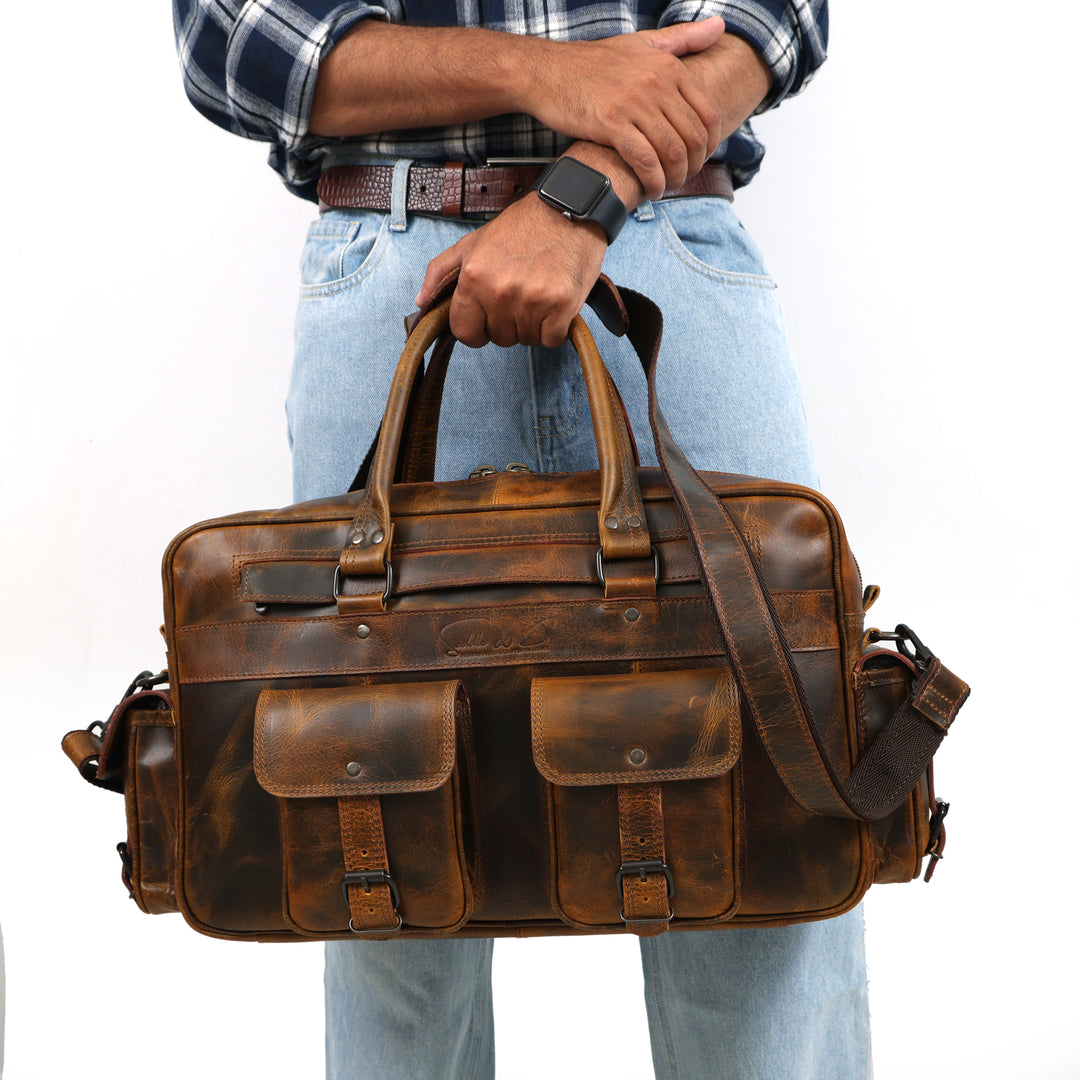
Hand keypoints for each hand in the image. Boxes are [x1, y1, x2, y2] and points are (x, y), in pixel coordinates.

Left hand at [415, 194, 607, 347]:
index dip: (478, 327)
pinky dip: (555, 327)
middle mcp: (500, 291)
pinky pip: (551, 339)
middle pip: (499, 338)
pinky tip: (554, 301)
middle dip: (508, 322)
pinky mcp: (561, 306)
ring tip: (538, 292)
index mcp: (474, 276)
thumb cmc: (524, 224)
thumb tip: (422, 301)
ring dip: (533, 323)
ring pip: (526, 339)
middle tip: (520, 293)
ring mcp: (532, 300)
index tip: (489, 317)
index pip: (465, 332)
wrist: (568, 207)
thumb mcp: (474, 241)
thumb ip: (442, 271)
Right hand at [523, 18, 725, 197]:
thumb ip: (682, 39)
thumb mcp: (641, 43)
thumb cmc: (592, 62)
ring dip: (674, 178)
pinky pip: (644, 160)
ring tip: (665, 187)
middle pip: (693, 137)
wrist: (546, 72)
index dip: (710, 144)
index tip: (699, 158)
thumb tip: (720, 28)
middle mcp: (655, 82)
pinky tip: (650, 189)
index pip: (708, 113)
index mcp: (668, 66)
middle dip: (693, 166)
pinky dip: (652, 180)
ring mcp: (633, 102)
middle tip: (682, 178)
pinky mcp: (611, 122)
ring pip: (672, 151)